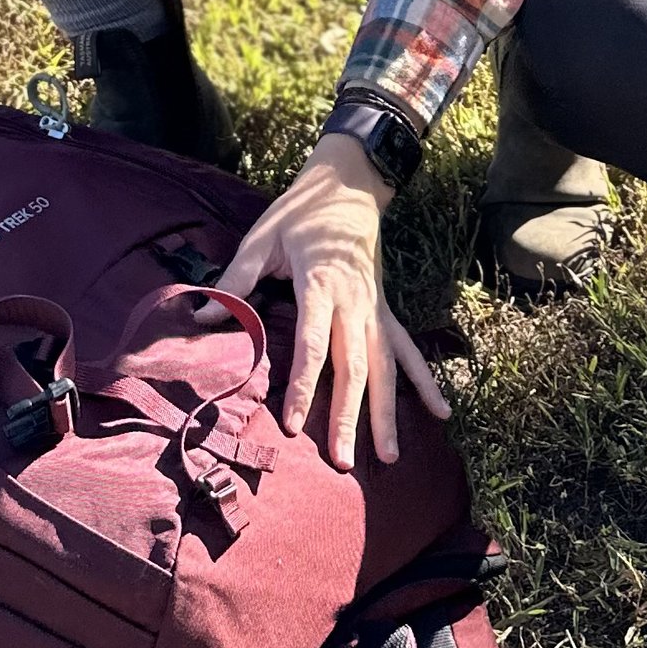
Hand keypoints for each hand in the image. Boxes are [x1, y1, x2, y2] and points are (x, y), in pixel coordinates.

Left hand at [213, 134, 449, 470]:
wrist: (348, 186)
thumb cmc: (299, 214)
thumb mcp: (262, 238)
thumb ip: (236, 281)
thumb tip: (206, 316)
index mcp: (320, 285)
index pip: (314, 345)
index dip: (304, 386)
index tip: (294, 425)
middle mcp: (354, 303)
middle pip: (354, 367)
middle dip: (349, 416)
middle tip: (343, 461)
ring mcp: (376, 309)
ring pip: (385, 368)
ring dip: (387, 413)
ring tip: (389, 457)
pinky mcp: (385, 311)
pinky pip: (408, 351)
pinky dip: (425, 382)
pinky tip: (441, 414)